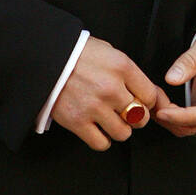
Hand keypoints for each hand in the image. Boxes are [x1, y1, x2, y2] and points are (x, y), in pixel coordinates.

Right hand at [51, 37, 169, 150]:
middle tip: (126, 113)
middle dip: (136, 117)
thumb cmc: (77, 53)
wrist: (44, 58)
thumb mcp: (109, 52)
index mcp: (122, 67)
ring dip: (119, 129)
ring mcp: (94, 106)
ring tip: (110, 121)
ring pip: (123, 133)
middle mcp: (111, 88)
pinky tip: (97, 129)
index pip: (151, 95)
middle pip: (141, 117)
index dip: (148, 102)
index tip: (142, 103)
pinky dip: (102, 140)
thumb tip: (146, 92)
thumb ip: (127, 72)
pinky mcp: (77, 121)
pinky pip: (101, 143)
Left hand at [155, 28, 195, 136]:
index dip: (182, 117)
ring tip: (155, 99)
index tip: (161, 112)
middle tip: (152, 98)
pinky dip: (174, 117)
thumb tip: (171, 79)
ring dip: (171, 119)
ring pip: (192, 128)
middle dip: (171, 117)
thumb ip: (190, 61)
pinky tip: (163, 103)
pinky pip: (191, 123)